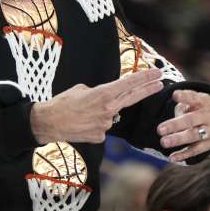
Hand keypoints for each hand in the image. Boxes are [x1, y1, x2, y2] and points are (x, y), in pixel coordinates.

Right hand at [31, 70, 163, 143]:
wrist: (49, 123)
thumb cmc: (62, 103)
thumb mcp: (81, 89)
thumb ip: (98, 92)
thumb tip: (106, 97)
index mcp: (103, 94)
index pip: (129, 84)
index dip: (144, 78)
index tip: (156, 73)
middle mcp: (108, 110)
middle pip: (133, 97)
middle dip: (147, 89)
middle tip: (160, 83)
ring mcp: (106, 125)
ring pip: (111, 115)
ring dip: (102, 111)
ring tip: (82, 112)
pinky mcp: (100, 136)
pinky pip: (102, 127)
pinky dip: (94, 123)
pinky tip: (82, 123)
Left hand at [156, 90, 209, 161]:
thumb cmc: (200, 107)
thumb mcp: (194, 100)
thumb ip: (184, 102)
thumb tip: (173, 104)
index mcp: (204, 102)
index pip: (194, 98)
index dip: (184, 96)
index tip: (174, 95)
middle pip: (192, 120)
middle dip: (175, 125)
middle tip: (159, 129)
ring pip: (195, 136)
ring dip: (178, 140)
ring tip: (164, 142)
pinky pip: (197, 150)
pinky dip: (184, 154)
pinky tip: (172, 157)